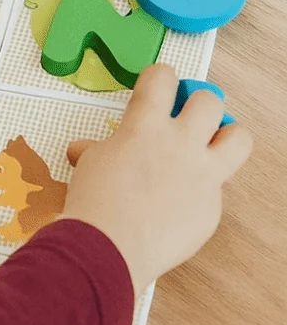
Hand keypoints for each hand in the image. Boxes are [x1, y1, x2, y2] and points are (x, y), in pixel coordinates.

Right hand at [63, 64, 251, 295]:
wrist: (108, 248)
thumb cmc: (94, 204)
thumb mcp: (89, 166)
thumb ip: (98, 150)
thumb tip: (84, 150)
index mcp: (145, 126)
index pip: (161, 78)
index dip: (159, 77)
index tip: (157, 84)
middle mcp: (180, 143)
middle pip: (209, 100)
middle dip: (198, 103)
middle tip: (185, 117)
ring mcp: (202, 176)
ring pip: (239, 138)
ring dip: (227, 137)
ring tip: (210, 146)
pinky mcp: (212, 208)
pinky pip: (216, 191)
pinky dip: (199, 193)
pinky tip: (177, 206)